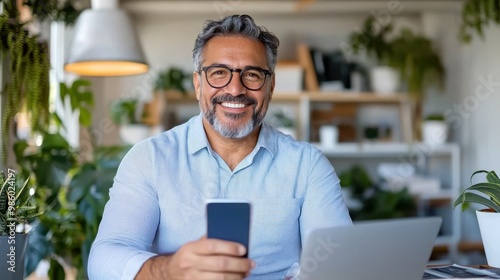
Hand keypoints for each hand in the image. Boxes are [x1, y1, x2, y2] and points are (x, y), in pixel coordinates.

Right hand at [136, 237, 254, 279]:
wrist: (169, 272)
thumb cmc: (188, 256)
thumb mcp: (194, 245)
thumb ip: (210, 241)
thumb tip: (234, 238)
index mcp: (190, 248)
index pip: (212, 246)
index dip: (229, 247)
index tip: (243, 249)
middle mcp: (190, 263)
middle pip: (219, 264)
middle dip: (239, 264)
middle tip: (251, 263)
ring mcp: (192, 278)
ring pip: (220, 279)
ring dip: (237, 276)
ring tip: (247, 272)